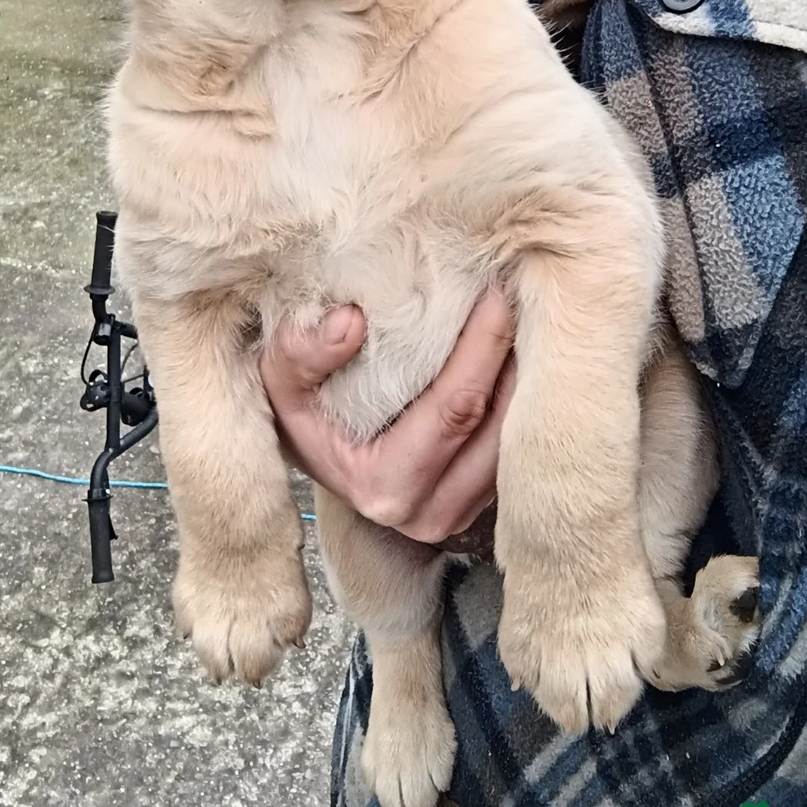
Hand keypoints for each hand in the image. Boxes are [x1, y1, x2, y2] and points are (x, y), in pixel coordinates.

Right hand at [260, 290, 514, 543]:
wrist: (312, 453)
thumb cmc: (300, 413)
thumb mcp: (280, 380)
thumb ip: (301, 351)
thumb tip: (350, 322)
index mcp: (384, 486)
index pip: (455, 408)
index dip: (482, 347)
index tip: (495, 293)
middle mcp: (429, 513)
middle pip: (498, 425)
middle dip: (515, 356)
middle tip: (521, 294)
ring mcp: (459, 514)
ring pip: (514, 440)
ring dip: (526, 377)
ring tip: (525, 317)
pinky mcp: (477, 504)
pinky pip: (512, 448)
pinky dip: (519, 398)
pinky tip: (515, 352)